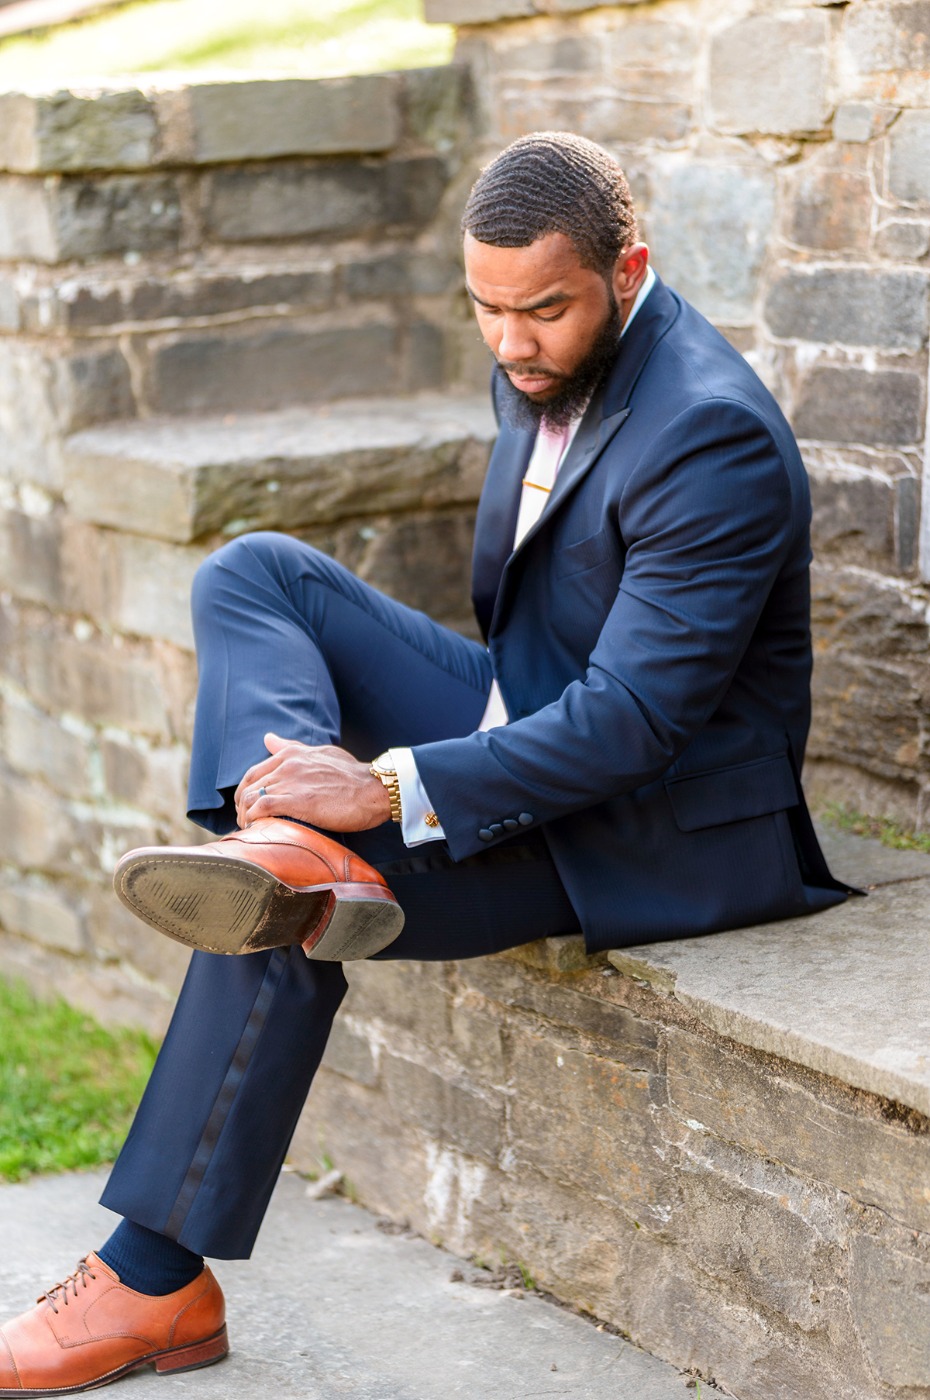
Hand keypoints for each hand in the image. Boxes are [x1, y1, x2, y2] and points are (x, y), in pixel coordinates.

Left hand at [235, 733, 391, 831]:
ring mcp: (291, 782)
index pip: (253, 772)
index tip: (247, 806)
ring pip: (251, 798)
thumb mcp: (321, 752)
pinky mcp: (297, 801)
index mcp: (291, 754)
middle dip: (242, 807)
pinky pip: (262, 808)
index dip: (245, 791)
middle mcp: (287, 765)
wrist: (374, 789)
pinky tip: (257, 830)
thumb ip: (292, 747)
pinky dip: (254, 820)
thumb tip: (268, 738)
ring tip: (251, 830)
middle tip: (246, 822)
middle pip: (249, 786)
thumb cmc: (353, 774)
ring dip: (245, 817)